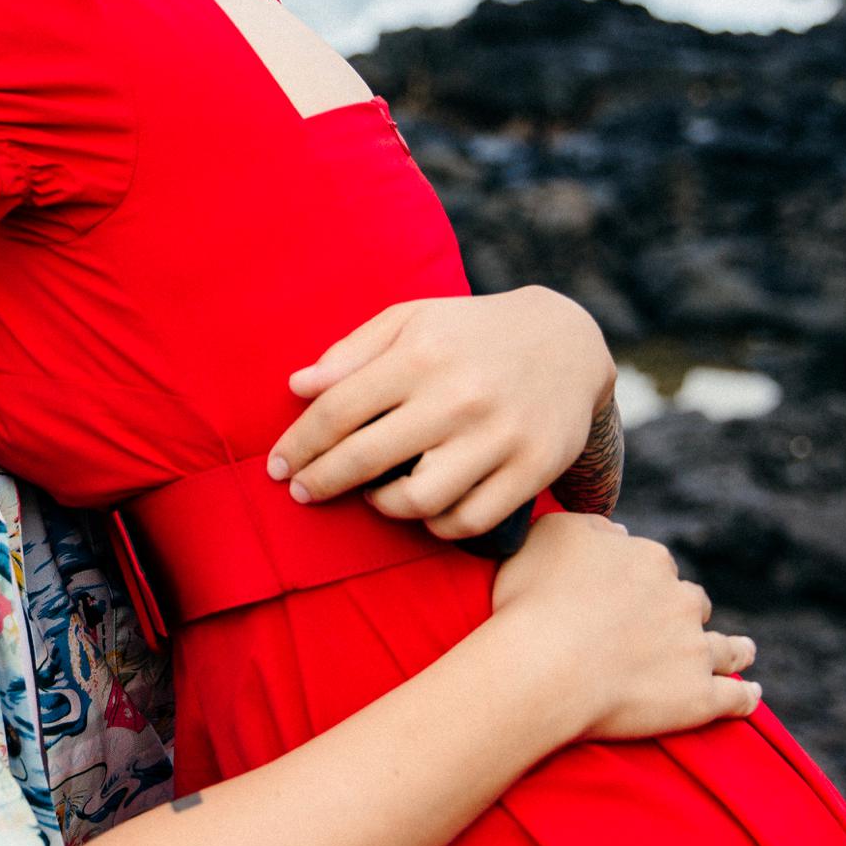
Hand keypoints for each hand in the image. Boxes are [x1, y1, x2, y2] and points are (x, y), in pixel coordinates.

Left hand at [266, 287, 614, 539]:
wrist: (566, 342)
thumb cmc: (468, 332)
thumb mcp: (410, 320)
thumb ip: (351, 353)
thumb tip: (298, 387)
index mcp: (421, 354)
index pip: (338, 410)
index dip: (300, 444)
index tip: (279, 466)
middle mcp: (459, 396)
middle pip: (366, 458)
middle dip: (322, 481)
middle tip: (302, 491)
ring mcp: (499, 436)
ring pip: (418, 500)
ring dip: (382, 506)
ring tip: (373, 496)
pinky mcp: (532, 469)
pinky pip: (468, 520)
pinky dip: (436, 524)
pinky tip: (423, 507)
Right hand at [493, 513, 759, 739]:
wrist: (545, 665)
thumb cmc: (535, 599)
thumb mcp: (549, 534)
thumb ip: (591, 527)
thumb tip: (619, 532)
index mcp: (647, 559)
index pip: (653, 564)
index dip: (639, 579)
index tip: (625, 593)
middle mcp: (680, 599)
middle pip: (691, 601)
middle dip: (685, 609)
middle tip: (670, 625)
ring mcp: (694, 650)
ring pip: (727, 646)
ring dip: (737, 648)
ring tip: (745, 651)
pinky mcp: (700, 697)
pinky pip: (734, 698)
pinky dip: (745, 697)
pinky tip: (751, 695)